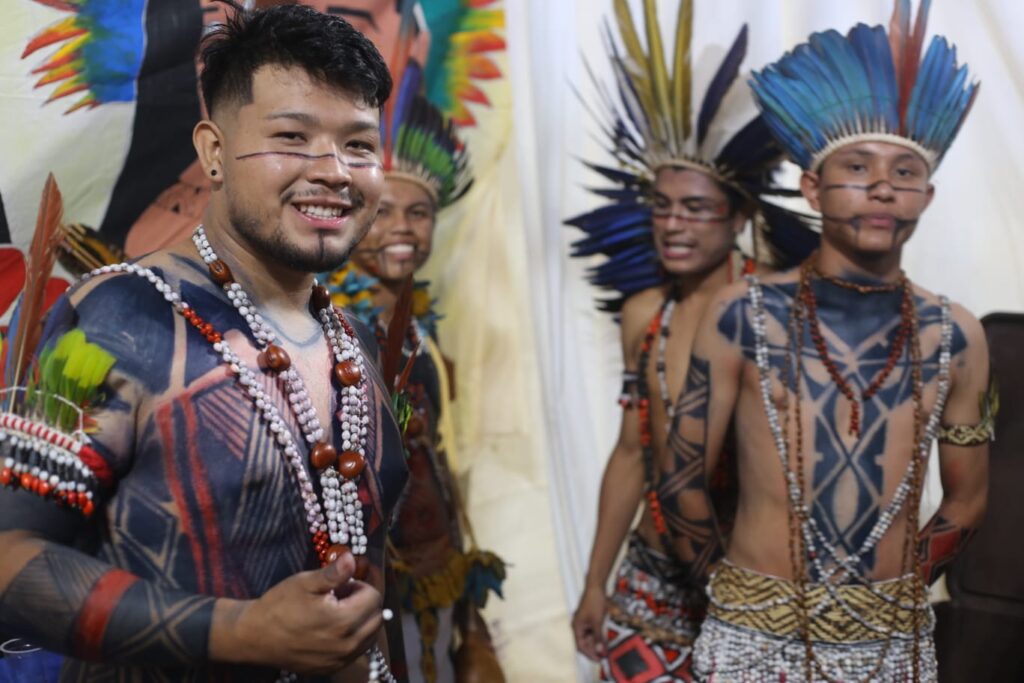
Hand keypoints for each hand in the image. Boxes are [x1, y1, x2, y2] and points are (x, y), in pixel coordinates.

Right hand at [223, 551, 383, 674]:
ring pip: (370, 635)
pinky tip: (333, 628)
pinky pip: (357, 651)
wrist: (255, 637)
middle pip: (377, 617)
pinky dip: (353, 637)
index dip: (360, 585)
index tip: (342, 584)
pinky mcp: (333, 668)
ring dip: (362, 620)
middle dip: (364, 602)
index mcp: (343, 621)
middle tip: (340, 596)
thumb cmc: (279, 606)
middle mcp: (347, 645)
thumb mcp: (305, 582)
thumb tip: (352, 559)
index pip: (374, 597)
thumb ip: (334, 573)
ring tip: (336, 611)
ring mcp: (340, 659)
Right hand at [571, 584, 607, 660]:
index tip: (599, 660)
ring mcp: (584, 622)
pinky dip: (598, 637)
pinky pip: (593, 632)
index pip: (581, 646)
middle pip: (584, 643)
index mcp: (576, 627)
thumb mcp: (597, 622)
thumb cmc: (594, 603)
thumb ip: (597, 638)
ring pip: (589, 638)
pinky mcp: (589, 619)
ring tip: (605, 651)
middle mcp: (578, 626)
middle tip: (604, 657)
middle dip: (593, 650)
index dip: (589, 654)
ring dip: (596, 644)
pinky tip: (605, 641)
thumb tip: (600, 651)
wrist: (596, 587)